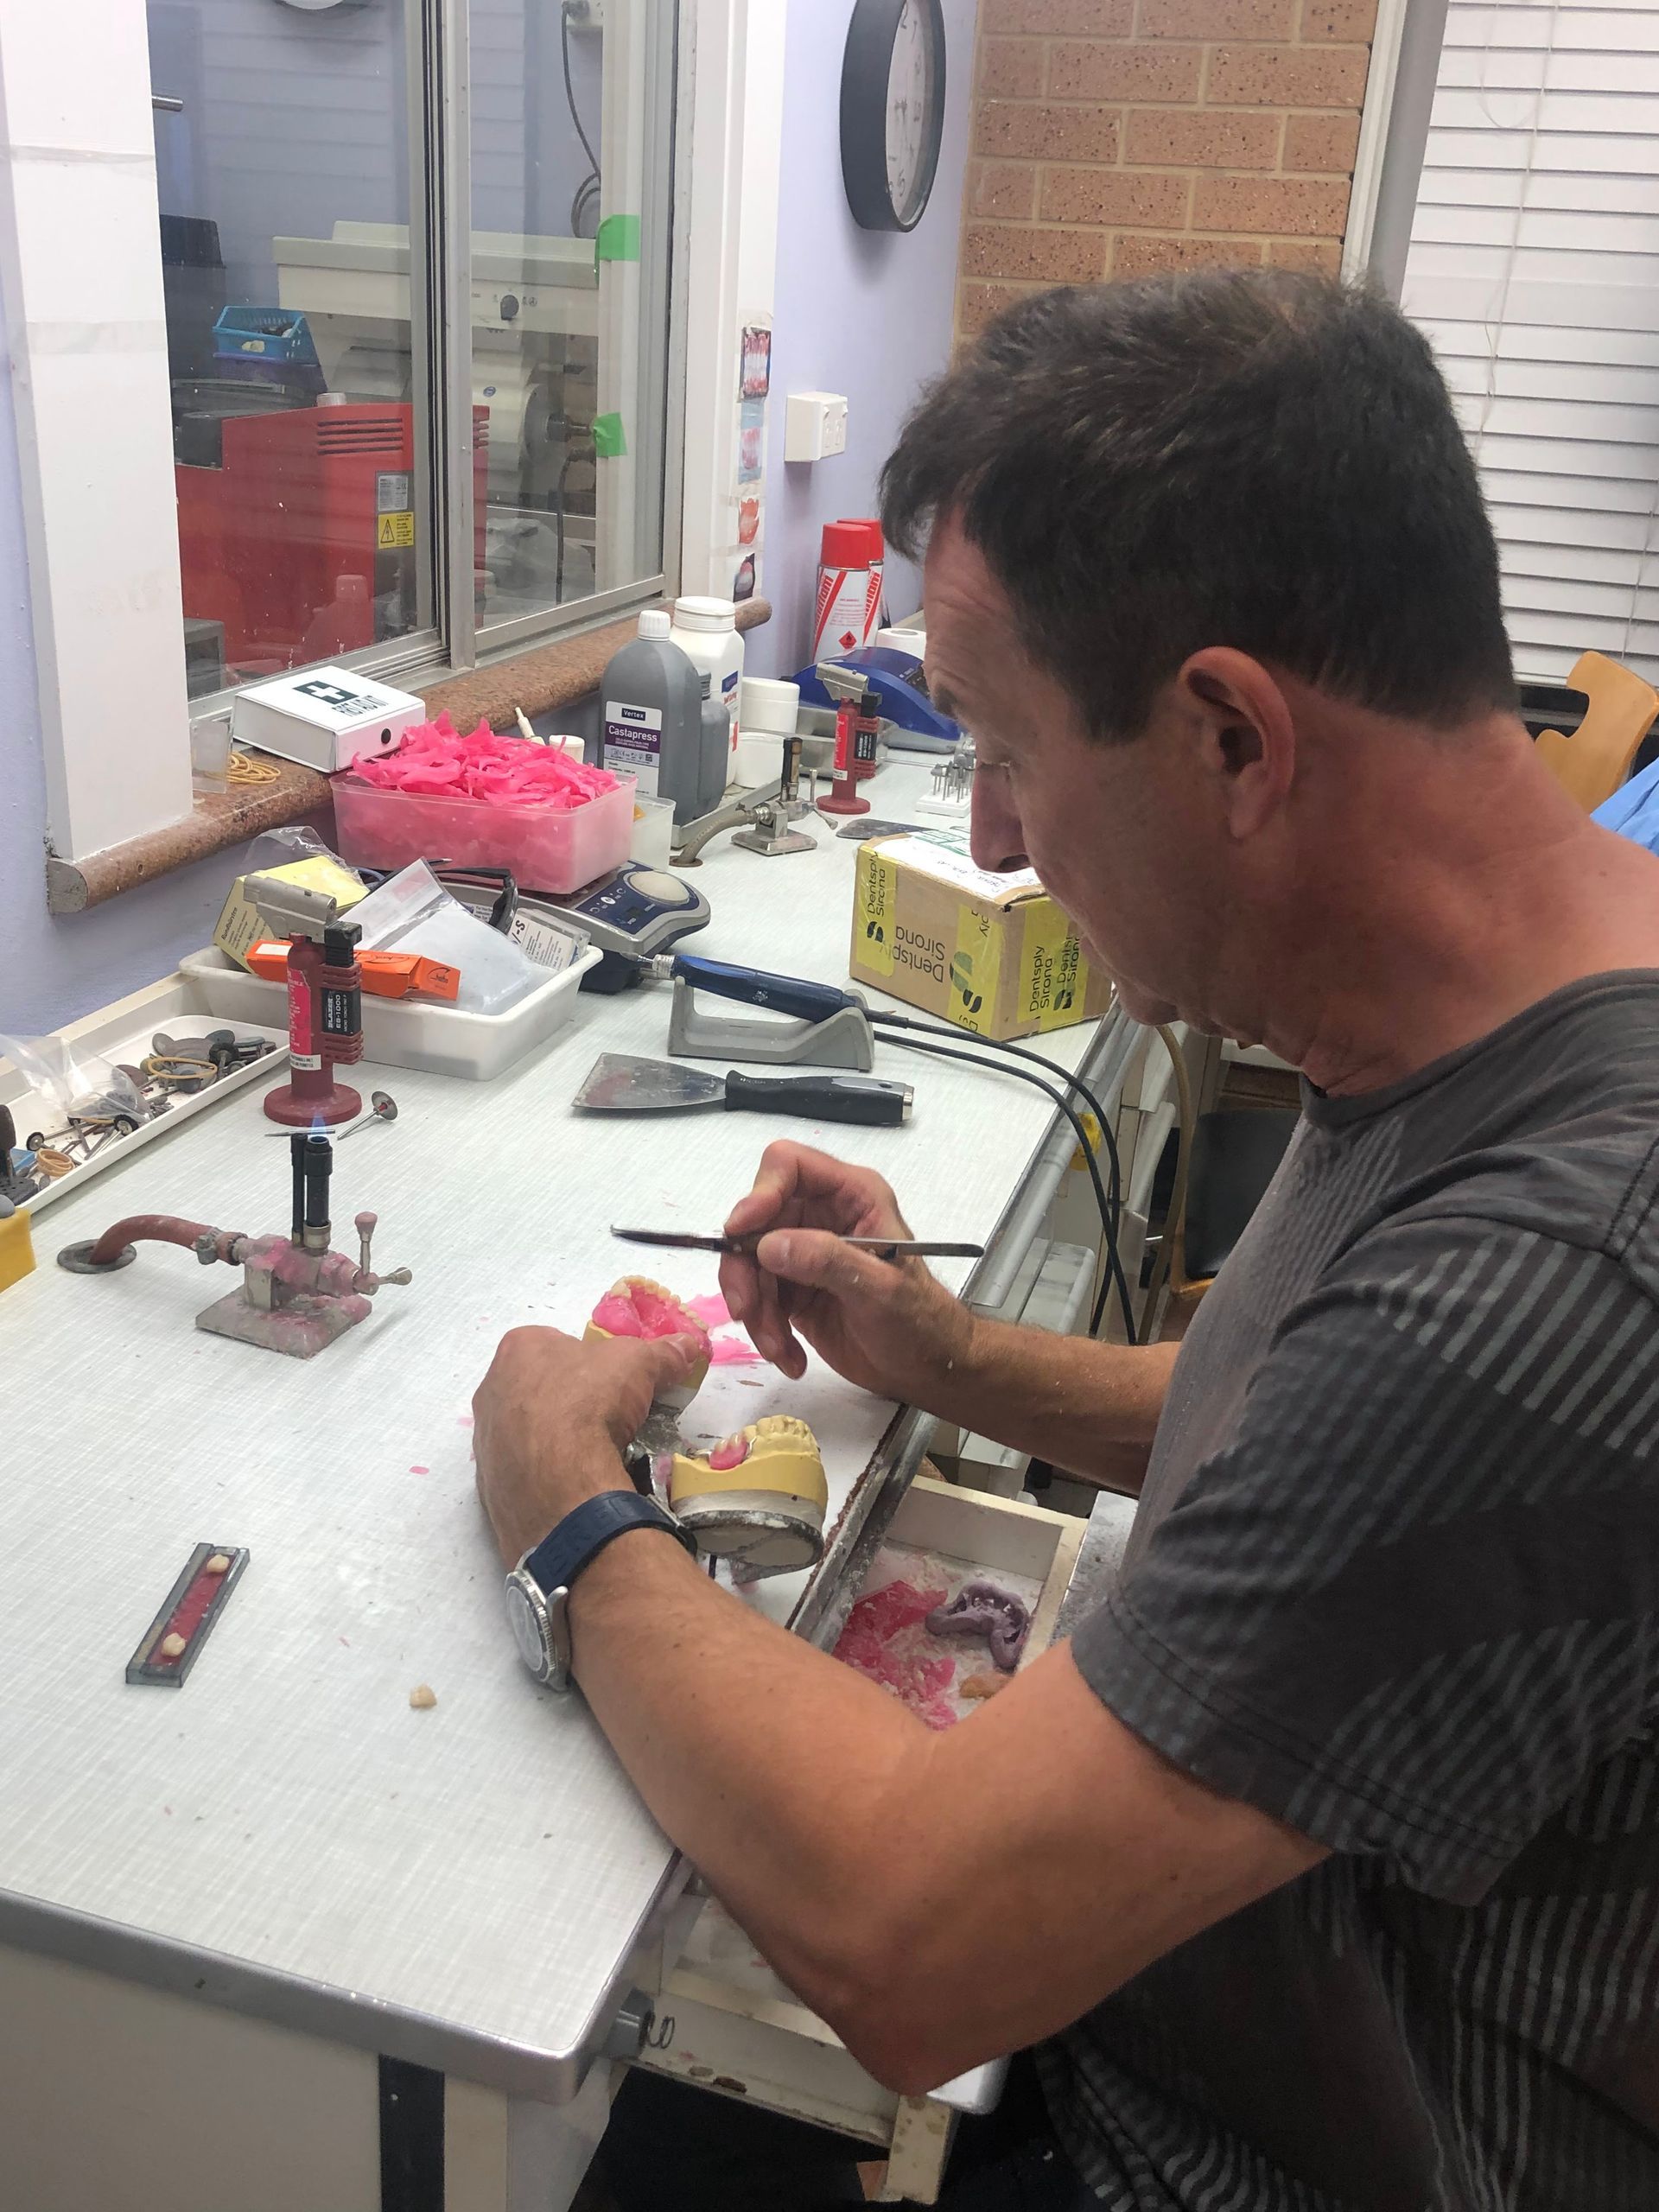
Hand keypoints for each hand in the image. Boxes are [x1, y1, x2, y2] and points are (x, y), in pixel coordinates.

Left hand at [473, 1326, 701, 1565]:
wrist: (558, 1482)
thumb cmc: (589, 1403)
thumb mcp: (639, 1365)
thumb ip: (662, 1354)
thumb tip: (687, 1345)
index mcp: (518, 1349)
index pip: (557, 1345)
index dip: (591, 1363)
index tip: (615, 1383)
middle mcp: (491, 1389)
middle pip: (540, 1387)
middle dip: (572, 1400)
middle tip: (607, 1419)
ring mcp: (486, 1440)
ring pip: (528, 1431)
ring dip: (556, 1439)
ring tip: (595, 1455)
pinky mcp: (491, 1483)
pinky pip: (524, 1472)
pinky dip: (547, 1475)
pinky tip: (575, 1482)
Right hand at [719, 1142, 976, 1403]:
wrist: (925, 1369)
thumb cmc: (918, 1322)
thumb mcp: (879, 1289)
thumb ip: (826, 1260)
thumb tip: (767, 1244)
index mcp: (852, 1195)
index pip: (789, 1166)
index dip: (760, 1192)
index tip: (741, 1231)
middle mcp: (822, 1215)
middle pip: (755, 1220)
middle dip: (745, 1269)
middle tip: (747, 1310)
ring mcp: (803, 1252)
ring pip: (749, 1264)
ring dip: (756, 1310)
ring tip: (779, 1348)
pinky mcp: (792, 1289)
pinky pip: (758, 1298)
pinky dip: (765, 1330)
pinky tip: (789, 1356)